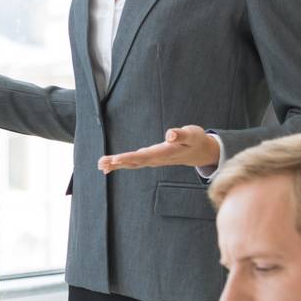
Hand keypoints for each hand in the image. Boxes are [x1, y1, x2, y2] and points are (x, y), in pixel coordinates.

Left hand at [98, 124, 218, 172]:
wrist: (200, 152)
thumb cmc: (196, 140)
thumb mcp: (192, 135)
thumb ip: (181, 135)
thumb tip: (169, 134)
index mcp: (165, 153)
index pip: (144, 156)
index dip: (129, 158)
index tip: (115, 159)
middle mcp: (157, 159)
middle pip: (135, 162)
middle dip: (118, 163)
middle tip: (101, 163)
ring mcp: (153, 161)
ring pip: (133, 164)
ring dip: (116, 165)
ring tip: (101, 164)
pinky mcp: (151, 159)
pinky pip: (134, 163)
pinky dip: (121, 164)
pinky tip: (109, 166)